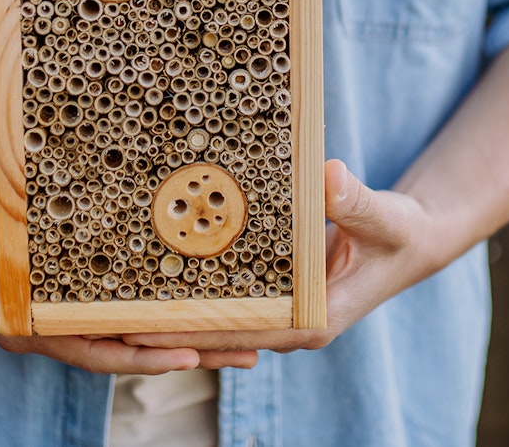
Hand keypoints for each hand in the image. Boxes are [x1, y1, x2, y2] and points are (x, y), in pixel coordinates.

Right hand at [0, 136, 258, 373]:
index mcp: (22, 322)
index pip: (91, 349)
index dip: (139, 353)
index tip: (190, 351)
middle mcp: (50, 327)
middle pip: (129, 349)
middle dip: (188, 349)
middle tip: (253, 346)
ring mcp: (60, 315)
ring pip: (131, 333)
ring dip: (186, 333)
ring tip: (250, 333)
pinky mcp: (66, 297)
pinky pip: (119, 308)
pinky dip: (158, 305)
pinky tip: (200, 292)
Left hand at [122, 159, 436, 353]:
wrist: (409, 241)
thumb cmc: (400, 233)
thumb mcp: (386, 216)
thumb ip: (355, 200)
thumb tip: (328, 175)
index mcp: (312, 319)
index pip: (240, 332)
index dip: (189, 330)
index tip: (140, 325)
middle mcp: (288, 323)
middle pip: (213, 334)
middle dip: (160, 328)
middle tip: (99, 317)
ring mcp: (277, 311)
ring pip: (212, 320)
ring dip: (165, 312)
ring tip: (105, 300)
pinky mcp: (270, 294)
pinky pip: (221, 299)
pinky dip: (187, 289)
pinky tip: (144, 271)